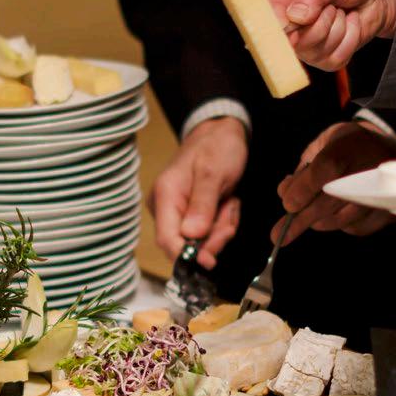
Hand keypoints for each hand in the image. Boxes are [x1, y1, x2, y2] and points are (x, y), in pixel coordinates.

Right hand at [150, 116, 245, 267]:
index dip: (186, 255)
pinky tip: (227, 204)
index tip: (208, 261)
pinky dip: (222, 223)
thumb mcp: (213, 173)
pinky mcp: (190, 215)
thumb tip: (191, 235)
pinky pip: (208, 232)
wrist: (222, 133)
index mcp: (165, 195)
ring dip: (221, 228)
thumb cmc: (216, 147)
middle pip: (186, 244)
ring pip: (200, 240)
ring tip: (229, 203)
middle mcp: (166, 208)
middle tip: (229, 219)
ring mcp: (178, 212)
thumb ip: (203, 205)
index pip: (166, 239)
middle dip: (213, 238)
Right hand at [267, 0, 395, 70]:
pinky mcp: (325, 58)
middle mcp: (290, 24)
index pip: (267, 19)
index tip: (292, 23)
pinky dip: (349, 39)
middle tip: (331, 6)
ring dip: (338, 28)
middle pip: (293, 40)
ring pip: (316, 50)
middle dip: (321, 22)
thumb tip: (295, 16)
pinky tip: (349, 24)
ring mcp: (307, 44)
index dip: (278, 25)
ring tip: (341, 12)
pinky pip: (334, 58)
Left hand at [273, 122, 395, 243]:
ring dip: (318, 221)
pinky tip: (335, 214)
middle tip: (278, 235)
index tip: (288, 205)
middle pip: (328, 202)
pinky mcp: (388, 212)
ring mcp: (379, 195)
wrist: (386, 146)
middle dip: (300, 220)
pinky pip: (356, 228)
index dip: (302, 190)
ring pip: (339, 220)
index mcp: (347, 148)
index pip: (324, 171)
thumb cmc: (347, 145)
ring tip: (308, 216)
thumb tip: (285, 194)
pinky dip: (340, 225)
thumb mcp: (323, 143)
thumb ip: (304, 168)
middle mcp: (366, 172)